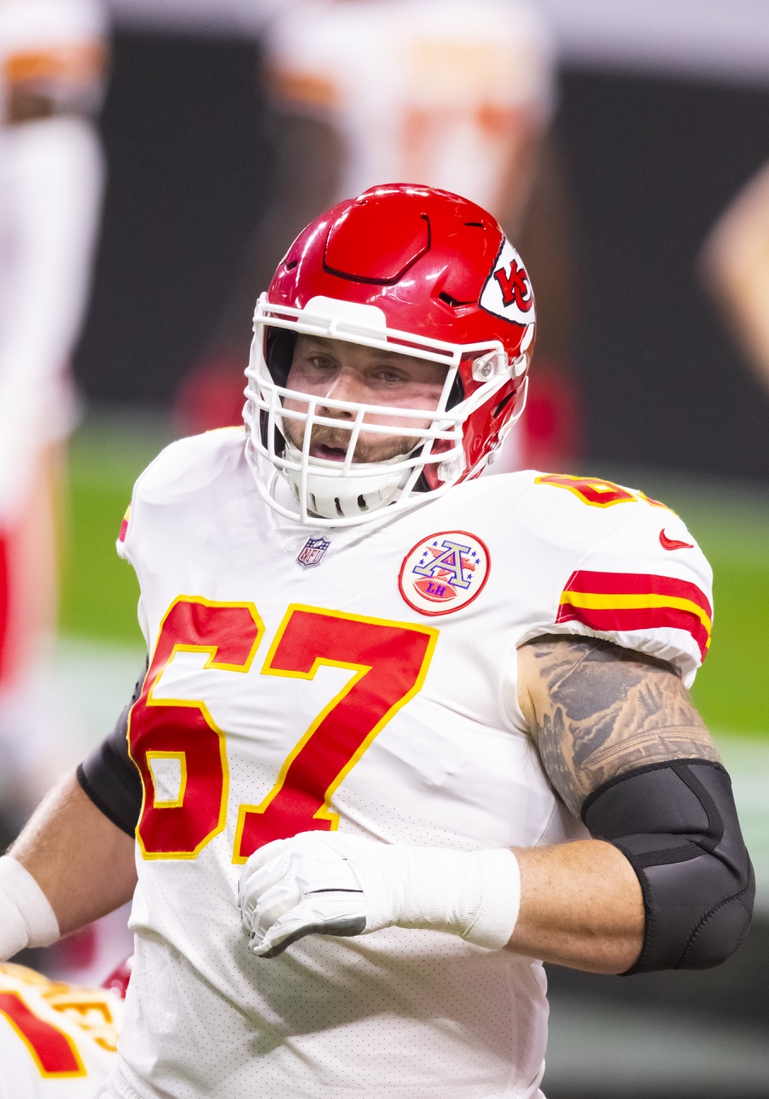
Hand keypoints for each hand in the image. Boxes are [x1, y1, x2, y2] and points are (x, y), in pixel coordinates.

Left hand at [238, 830, 519, 958]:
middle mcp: (308, 859)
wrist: (404, 882)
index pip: (261, 859)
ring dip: (257, 926)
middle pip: (261, 885)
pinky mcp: (329, 911)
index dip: (248, 881)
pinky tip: (267, 949)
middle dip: (248, 907)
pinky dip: (272, 939)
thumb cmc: (367, 871)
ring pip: (270, 907)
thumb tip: (271, 875)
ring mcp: (318, 884)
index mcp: (308, 843)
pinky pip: (289, 926)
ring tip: (257, 939)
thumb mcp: (332, 852)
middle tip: (249, 924)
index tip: (246, 898)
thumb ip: (303, 859)